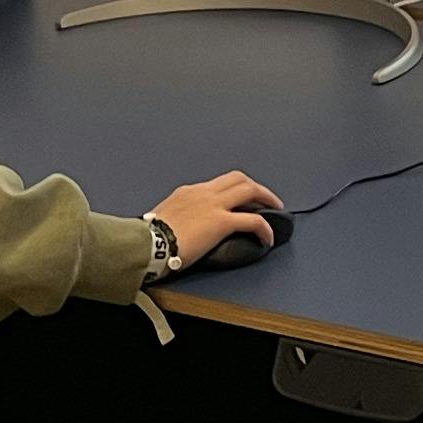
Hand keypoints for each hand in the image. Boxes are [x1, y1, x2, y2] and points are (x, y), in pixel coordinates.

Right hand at [149, 167, 284, 269]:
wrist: (147, 243)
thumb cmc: (149, 237)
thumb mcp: (164, 218)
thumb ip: (179, 217)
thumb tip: (182, 229)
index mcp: (189, 192)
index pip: (217, 185)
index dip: (233, 190)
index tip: (240, 200)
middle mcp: (204, 193)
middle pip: (238, 179)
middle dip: (256, 187)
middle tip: (266, 200)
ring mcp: (214, 205)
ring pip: (250, 190)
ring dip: (267, 199)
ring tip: (276, 211)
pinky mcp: (222, 222)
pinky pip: (253, 220)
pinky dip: (265, 228)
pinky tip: (268, 238)